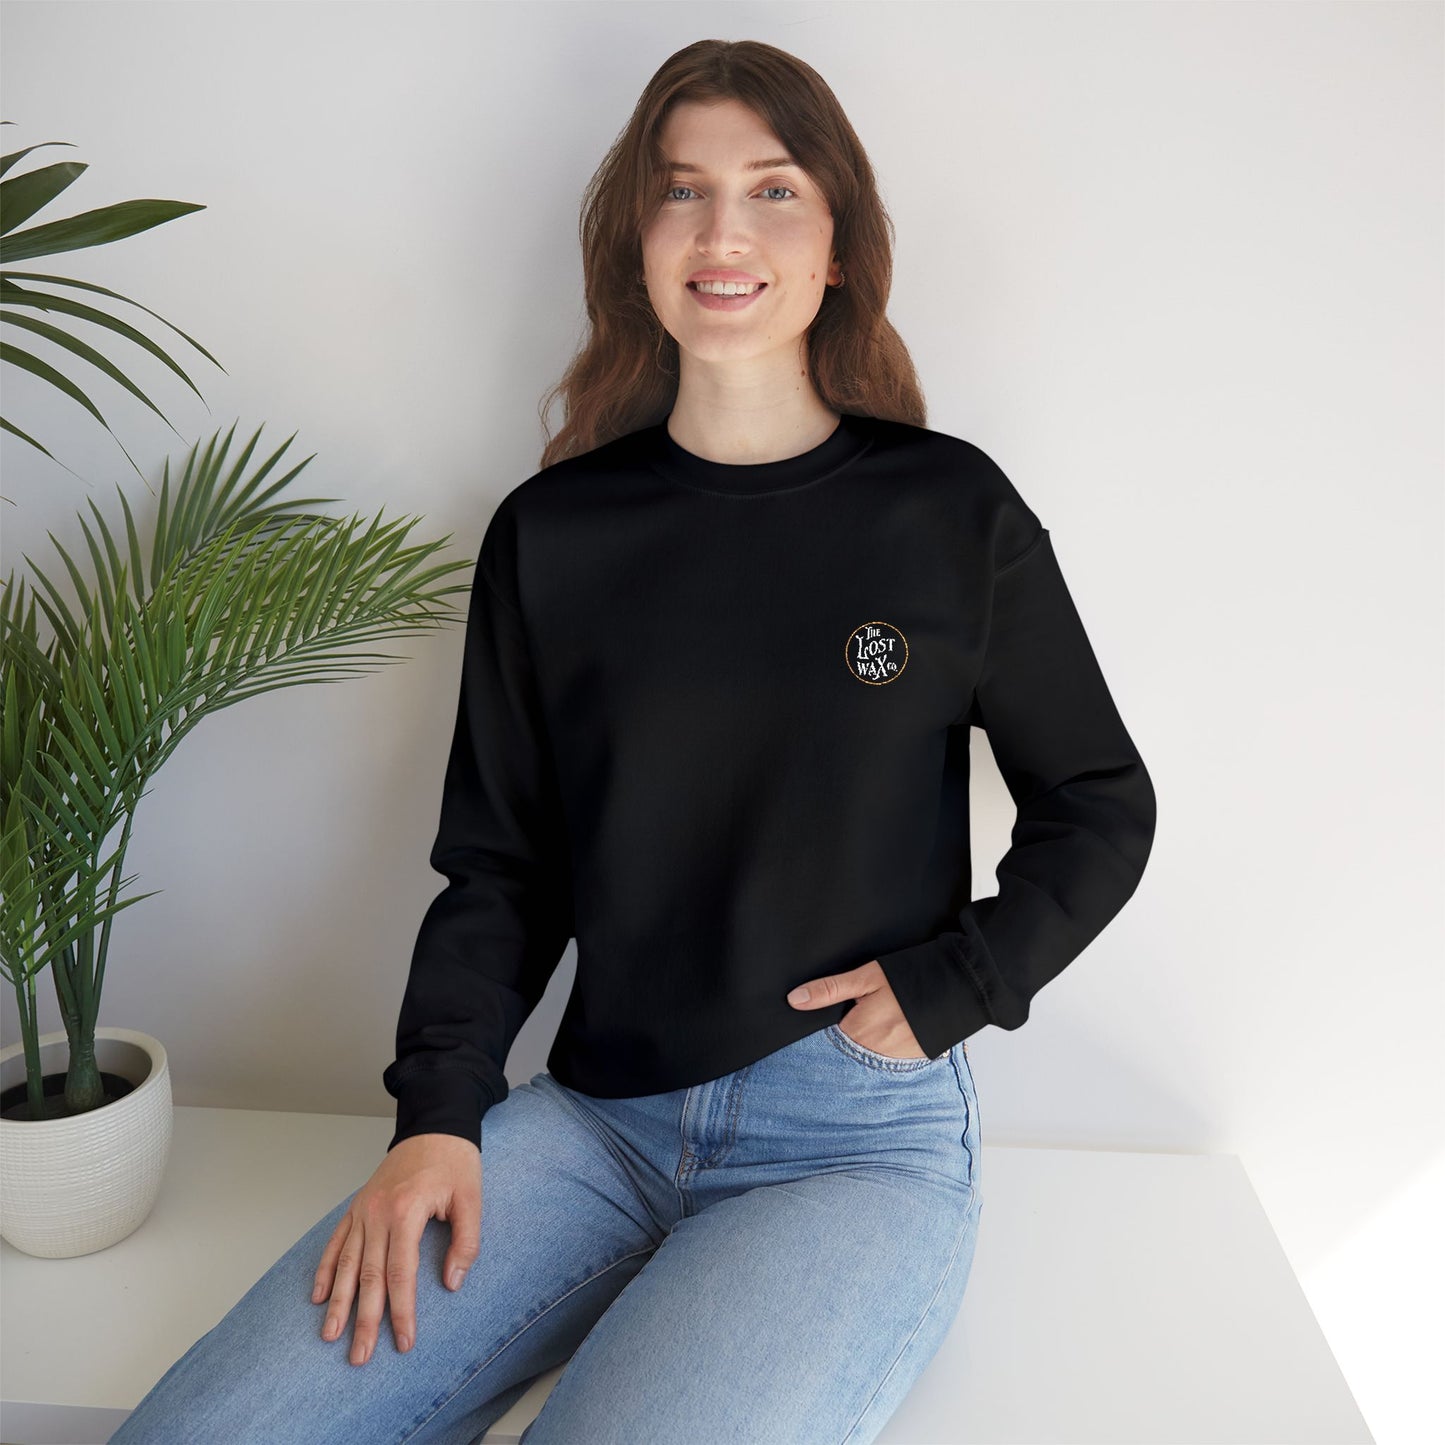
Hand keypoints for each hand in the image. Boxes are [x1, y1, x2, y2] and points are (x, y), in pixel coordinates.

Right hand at [312, 1132, 480, 1364]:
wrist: (434, 1125)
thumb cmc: (455, 1161)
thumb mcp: (472, 1198)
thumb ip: (466, 1242)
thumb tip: (451, 1283)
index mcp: (407, 1211)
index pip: (401, 1274)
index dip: (402, 1311)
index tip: (403, 1342)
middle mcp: (378, 1213)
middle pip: (368, 1276)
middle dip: (363, 1319)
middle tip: (359, 1356)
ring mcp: (364, 1209)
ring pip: (345, 1263)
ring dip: (337, 1302)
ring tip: (330, 1336)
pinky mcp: (357, 1206)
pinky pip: (336, 1241)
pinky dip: (325, 1269)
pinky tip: (318, 1296)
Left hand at [786, 959, 927, 1058]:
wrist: (960, 984)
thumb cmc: (910, 977)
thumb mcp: (867, 977)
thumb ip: (830, 990)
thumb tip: (794, 1000)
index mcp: (859, 1032)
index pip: (826, 1042)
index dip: (822, 1032)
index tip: (821, 1028)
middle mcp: (875, 1053)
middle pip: (846, 1051)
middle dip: (842, 1040)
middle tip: (857, 1017)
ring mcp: (896, 1060)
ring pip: (866, 1057)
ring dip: (863, 1046)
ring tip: (875, 1023)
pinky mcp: (913, 1060)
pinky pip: (887, 1060)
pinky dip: (883, 1049)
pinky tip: (890, 1031)